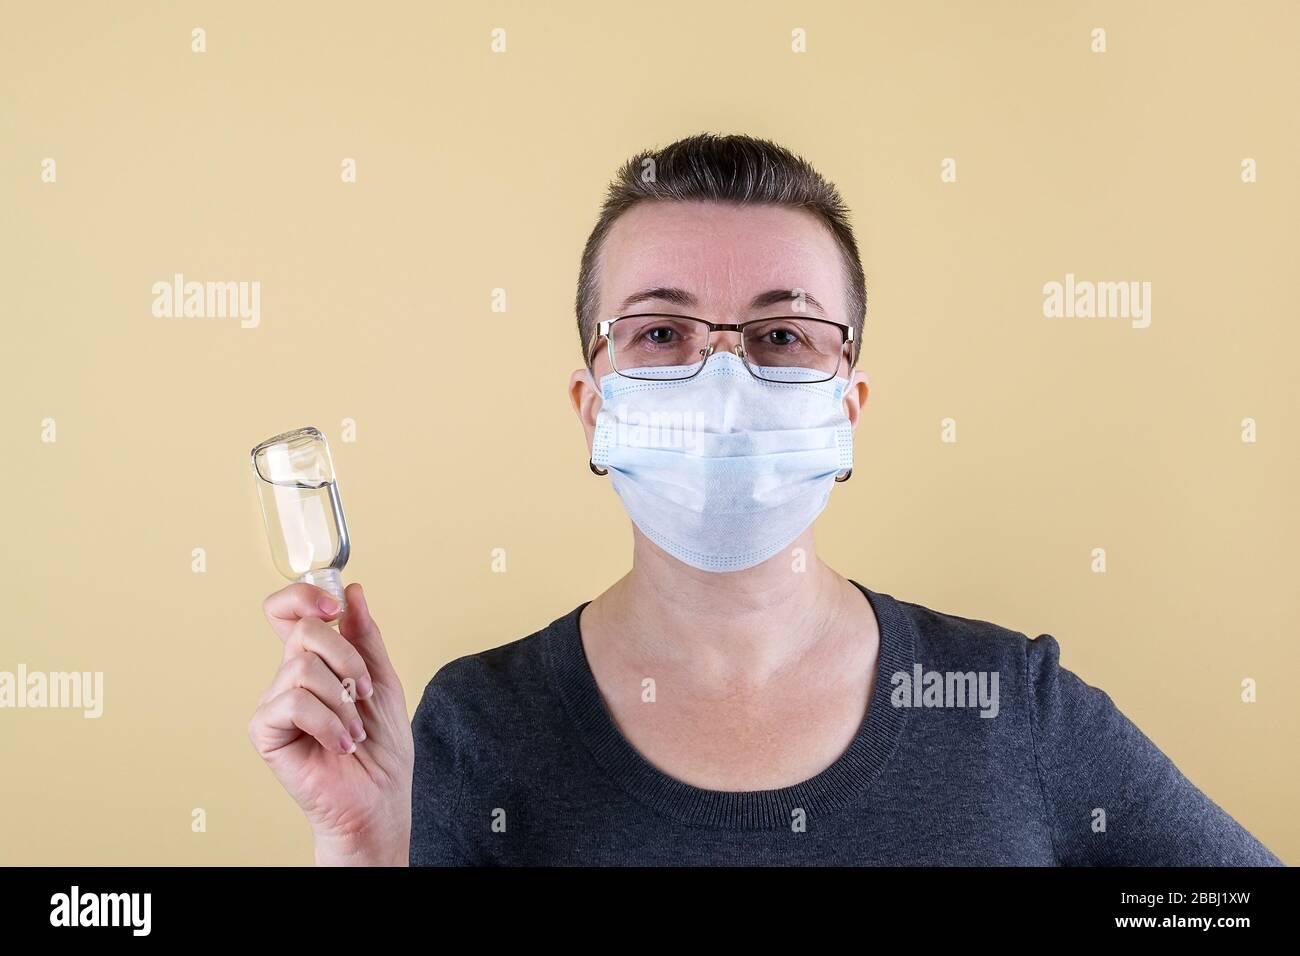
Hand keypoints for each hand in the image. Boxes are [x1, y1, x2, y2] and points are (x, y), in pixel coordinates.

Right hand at [248, 582, 412, 864]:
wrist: (380, 797)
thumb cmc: (381, 746)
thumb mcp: (383, 680)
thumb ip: (365, 636)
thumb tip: (352, 592)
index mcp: (315, 661)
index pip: (287, 610)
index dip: (304, 596)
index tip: (335, 609)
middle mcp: (289, 677)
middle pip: (303, 632)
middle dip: (347, 658)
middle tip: (364, 693)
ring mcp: (275, 703)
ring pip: (303, 668)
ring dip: (343, 701)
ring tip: (354, 731)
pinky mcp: (266, 732)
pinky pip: (294, 703)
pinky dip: (328, 722)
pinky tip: (340, 744)